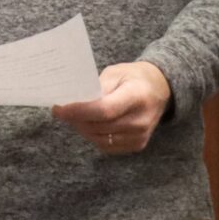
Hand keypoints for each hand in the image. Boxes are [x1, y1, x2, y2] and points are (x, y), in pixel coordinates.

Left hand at [51, 61, 172, 155]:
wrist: (159, 89)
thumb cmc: (134, 78)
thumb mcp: (115, 73)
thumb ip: (96, 88)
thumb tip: (73, 103)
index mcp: (137, 95)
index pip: (104, 110)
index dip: (78, 111)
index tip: (59, 109)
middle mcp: (141, 119)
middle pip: (99, 126)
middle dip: (76, 119)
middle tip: (64, 110)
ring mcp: (140, 135)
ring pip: (99, 138)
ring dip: (83, 129)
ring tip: (77, 116)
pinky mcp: (138, 145)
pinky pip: (107, 146)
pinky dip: (94, 136)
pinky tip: (91, 124)